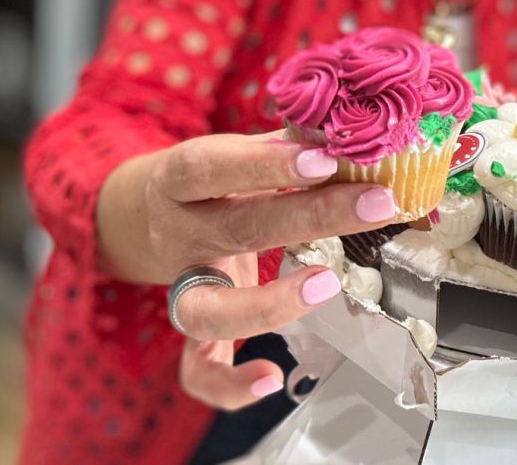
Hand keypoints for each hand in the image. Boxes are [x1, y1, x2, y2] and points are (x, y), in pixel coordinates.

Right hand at [95, 132, 397, 408]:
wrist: (141, 218)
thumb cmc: (210, 180)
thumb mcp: (234, 152)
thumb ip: (284, 145)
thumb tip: (351, 132)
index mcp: (180, 180)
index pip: (213, 167)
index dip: (266, 163)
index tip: (325, 157)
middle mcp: (178, 234)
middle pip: (237, 229)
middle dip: (313, 215)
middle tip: (375, 202)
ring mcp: (182, 287)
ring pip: (207, 309)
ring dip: (269, 303)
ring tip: (327, 284)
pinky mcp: (191, 331)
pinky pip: (198, 370)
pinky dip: (229, 384)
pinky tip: (271, 378)